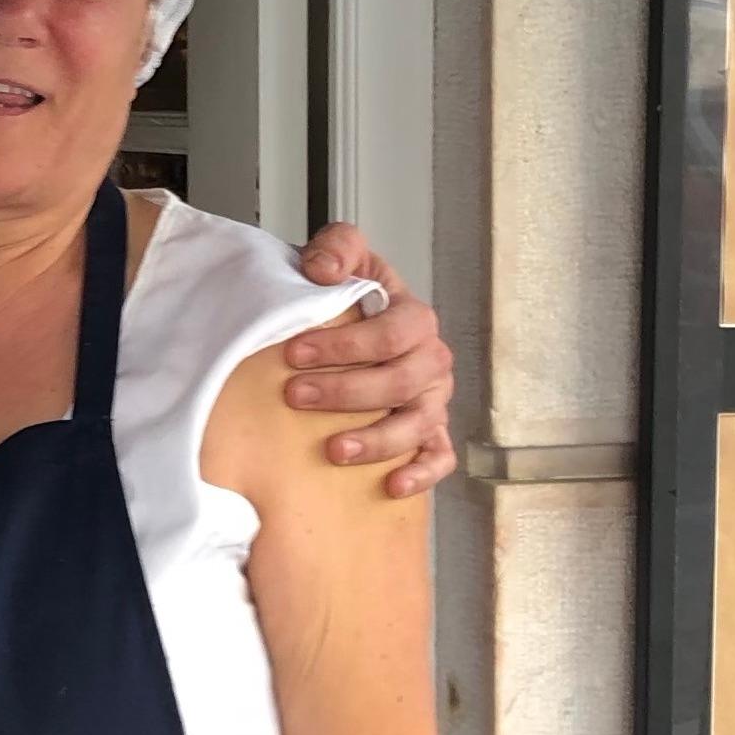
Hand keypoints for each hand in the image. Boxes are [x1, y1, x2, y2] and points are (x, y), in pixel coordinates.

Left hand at [283, 227, 456, 495]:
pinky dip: (421, 472)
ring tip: (334, 449)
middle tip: (296, 395)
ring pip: (419, 423)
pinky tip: (391, 485)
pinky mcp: (429, 433)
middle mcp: (430, 360)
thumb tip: (323, 270)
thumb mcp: (339, 256)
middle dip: (347, 391)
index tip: (294, 353)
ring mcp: (433, 399)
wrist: (341, 324)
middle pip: (402, 381)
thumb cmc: (343, 295)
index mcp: (414, 318)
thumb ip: (335, 249)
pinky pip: (439, 456)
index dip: (345, 345)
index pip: (392, 333)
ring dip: (377, 439)